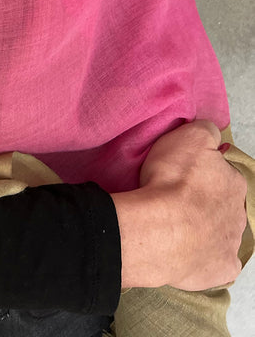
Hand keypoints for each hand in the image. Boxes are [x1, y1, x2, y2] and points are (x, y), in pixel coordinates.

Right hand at [111, 120, 247, 289]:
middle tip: (178, 200)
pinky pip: (219, 264)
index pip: (222, 174)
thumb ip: (206, 130)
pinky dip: (207, 258)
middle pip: (223, 204)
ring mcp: (231, 243)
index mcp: (234, 182)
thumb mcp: (189, 136)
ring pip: (222, 232)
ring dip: (205, 229)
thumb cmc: (173, 181)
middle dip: (206, 202)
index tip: (183, 175)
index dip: (201, 173)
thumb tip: (212, 134)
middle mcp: (239, 213)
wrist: (160, 228)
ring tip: (177, 225)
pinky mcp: (222, 269)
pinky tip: (190, 252)